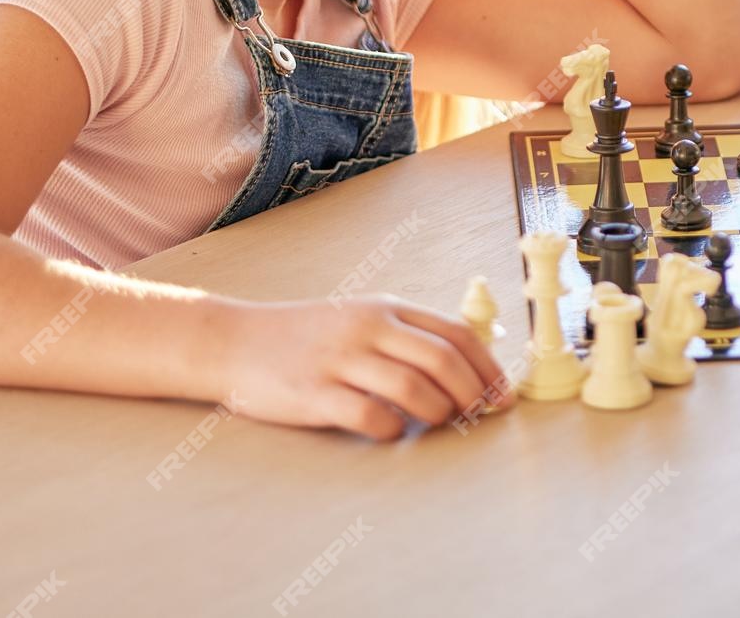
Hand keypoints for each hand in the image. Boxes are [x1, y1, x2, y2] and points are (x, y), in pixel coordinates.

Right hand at [219, 295, 510, 440]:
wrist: (235, 340)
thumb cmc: (307, 336)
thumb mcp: (360, 318)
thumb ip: (406, 334)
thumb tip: (469, 364)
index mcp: (385, 308)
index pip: (454, 333)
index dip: (487, 366)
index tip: (504, 395)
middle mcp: (367, 329)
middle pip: (441, 359)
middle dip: (472, 393)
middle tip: (480, 416)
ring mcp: (339, 360)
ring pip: (413, 389)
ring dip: (438, 413)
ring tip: (439, 424)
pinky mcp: (314, 394)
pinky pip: (370, 416)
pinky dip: (393, 429)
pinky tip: (392, 431)